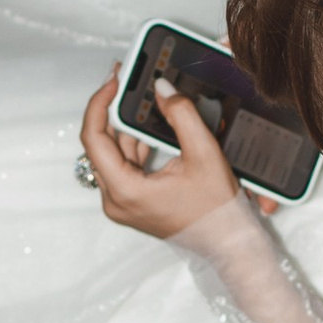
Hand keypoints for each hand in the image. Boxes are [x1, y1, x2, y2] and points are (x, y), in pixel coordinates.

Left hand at [79, 75, 244, 239]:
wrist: (228, 242)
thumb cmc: (217, 210)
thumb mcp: (204, 153)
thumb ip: (181, 114)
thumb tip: (161, 87)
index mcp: (125, 190)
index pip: (94, 138)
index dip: (100, 103)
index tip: (113, 80)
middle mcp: (115, 200)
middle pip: (100, 144)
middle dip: (112, 110)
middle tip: (125, 81)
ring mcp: (122, 203)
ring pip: (112, 154)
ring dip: (125, 127)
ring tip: (142, 100)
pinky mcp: (131, 202)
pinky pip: (123, 166)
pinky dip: (134, 145)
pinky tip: (150, 128)